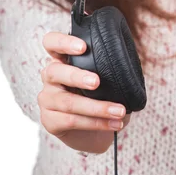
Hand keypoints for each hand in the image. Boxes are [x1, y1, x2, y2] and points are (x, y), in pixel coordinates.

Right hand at [37, 32, 130, 153]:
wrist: (93, 132)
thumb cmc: (101, 96)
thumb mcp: (106, 79)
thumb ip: (109, 67)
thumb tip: (128, 62)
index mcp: (62, 59)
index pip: (52, 42)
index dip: (63, 42)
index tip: (83, 47)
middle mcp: (50, 76)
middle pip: (54, 72)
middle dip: (77, 76)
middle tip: (97, 82)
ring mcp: (47, 99)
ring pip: (68, 102)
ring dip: (97, 107)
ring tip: (119, 111)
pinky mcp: (50, 121)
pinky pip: (72, 121)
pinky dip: (97, 123)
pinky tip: (114, 123)